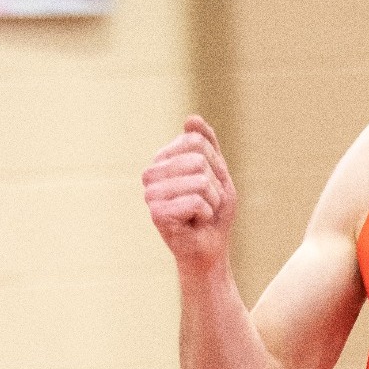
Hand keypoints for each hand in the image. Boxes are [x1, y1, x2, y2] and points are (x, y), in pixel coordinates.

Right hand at [143, 116, 237, 273]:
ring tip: (201, 213)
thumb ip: (207, 144)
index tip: (210, 184)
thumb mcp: (217, 172)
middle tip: (206, 202)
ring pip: (200, 180)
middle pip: (198, 159)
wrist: (209, 249)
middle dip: (214, 184)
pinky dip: (207, 214)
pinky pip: (197, 201)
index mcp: (162, 160)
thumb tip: (191, 118)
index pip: (197, 141)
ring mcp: (151, 193)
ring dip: (212, 200)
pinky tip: (195, 223)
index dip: (215, 164)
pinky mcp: (157, 213)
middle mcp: (151, 174)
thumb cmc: (213, 212)